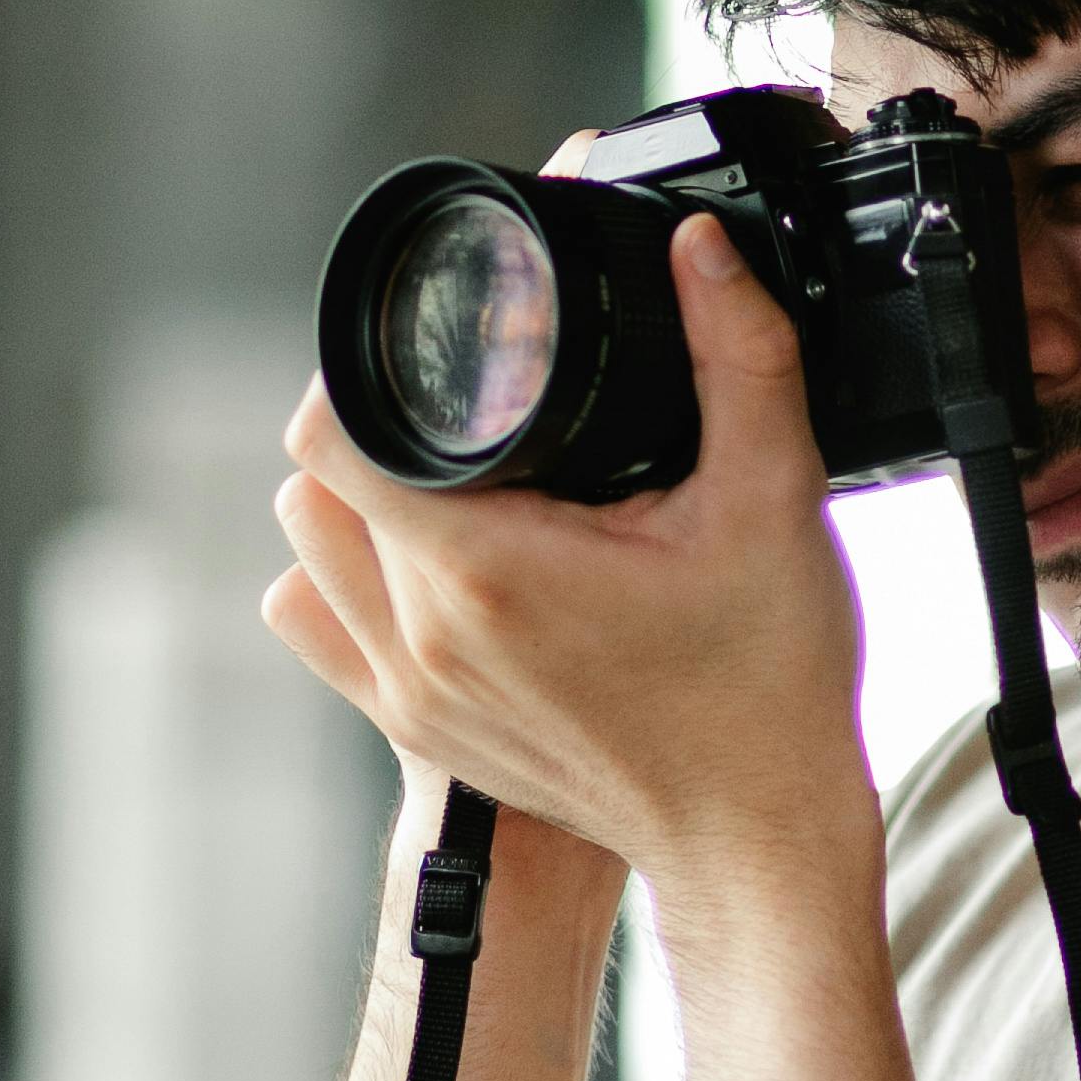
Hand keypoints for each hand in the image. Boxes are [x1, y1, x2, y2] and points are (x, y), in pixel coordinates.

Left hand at [265, 216, 878, 913]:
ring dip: (357, 496)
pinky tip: (426, 559)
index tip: (443, 349)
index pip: (335, 431)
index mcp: (486, 570)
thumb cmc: (767, 689)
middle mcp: (424, 636)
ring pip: (308, 547)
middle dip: (385, 419)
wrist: (757, 836)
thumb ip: (739, 355)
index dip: (371, 365)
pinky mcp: (416, 732)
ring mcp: (409, 693)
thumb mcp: (772, 500)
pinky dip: (344, 577)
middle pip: (322, 477)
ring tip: (449, 473)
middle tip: (474, 402)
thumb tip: (698, 245)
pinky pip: (317, 625)